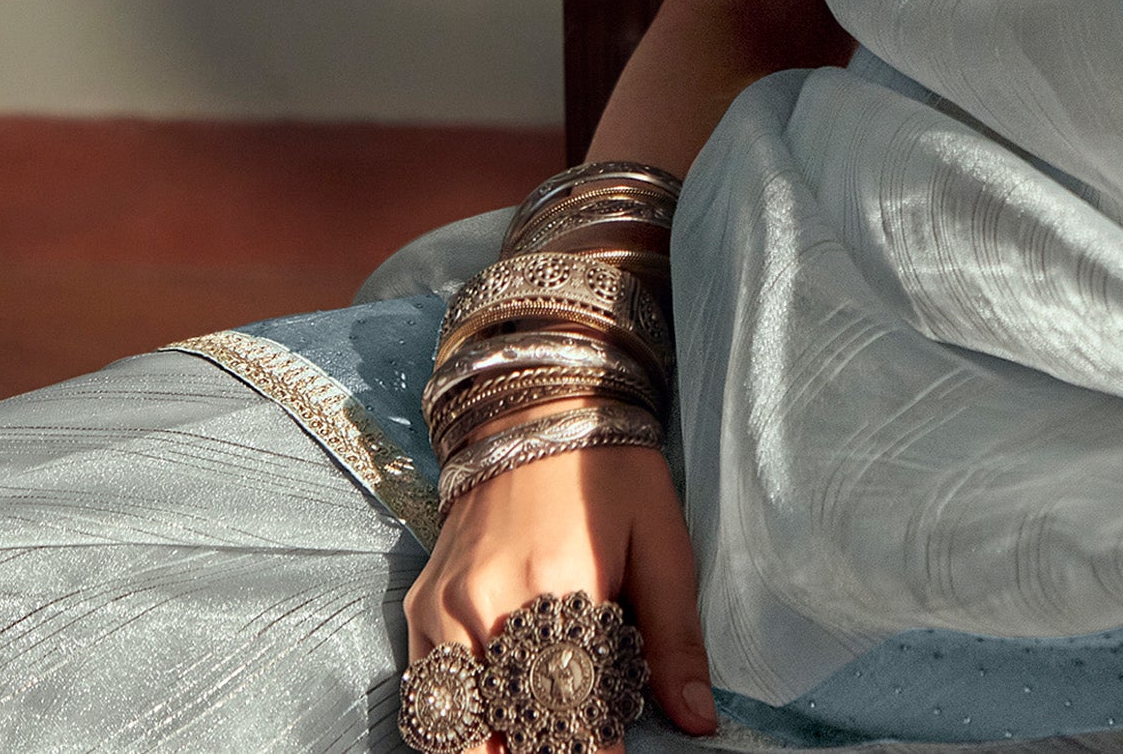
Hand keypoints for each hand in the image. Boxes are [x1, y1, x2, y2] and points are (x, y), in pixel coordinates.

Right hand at [403, 441, 718, 750]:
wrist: (536, 403)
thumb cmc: (610, 467)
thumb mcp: (662, 539)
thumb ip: (675, 637)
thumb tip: (698, 721)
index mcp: (559, 585)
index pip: (573, 717)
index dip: (596, 751)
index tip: (613, 753)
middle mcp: (490, 604)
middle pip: (512, 730)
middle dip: (545, 749)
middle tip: (577, 741)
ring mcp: (447, 607)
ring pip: (461, 728)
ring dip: (500, 745)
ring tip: (537, 736)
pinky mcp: (424, 604)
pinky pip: (428, 696)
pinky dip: (460, 725)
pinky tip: (496, 726)